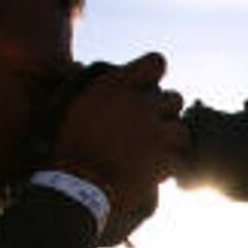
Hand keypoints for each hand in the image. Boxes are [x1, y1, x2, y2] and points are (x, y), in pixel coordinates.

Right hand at [52, 53, 188, 246]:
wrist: (75, 184)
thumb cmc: (65, 145)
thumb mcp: (69, 104)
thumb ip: (85, 85)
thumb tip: (82, 65)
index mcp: (117, 85)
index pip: (157, 62)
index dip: (155, 75)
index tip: (147, 87)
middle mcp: (141, 104)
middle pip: (175, 99)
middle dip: (165, 113)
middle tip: (148, 128)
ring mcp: (156, 132)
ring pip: (182, 131)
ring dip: (170, 142)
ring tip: (153, 153)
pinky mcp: (165, 159)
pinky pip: (179, 160)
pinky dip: (168, 169)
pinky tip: (151, 173)